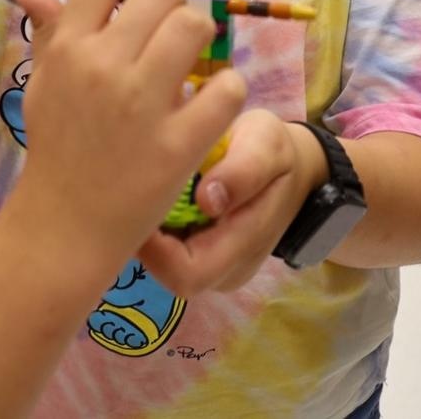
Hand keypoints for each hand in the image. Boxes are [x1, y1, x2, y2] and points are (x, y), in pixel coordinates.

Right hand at [1, 0, 245, 268]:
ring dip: (203, 43)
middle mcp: (101, 65)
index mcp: (68, 46)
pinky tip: (210, 109)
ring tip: (192, 69)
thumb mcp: (46, 83)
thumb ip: (50, 29)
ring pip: (196, 29)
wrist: (63, 226)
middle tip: (172, 41)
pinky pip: (226, 88)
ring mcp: (139, 103)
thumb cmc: (57, 147)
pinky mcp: (177, 143)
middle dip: (176, 10)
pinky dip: (226, 94)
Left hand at [137, 112, 326, 293]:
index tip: (138, 201)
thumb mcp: (267, 145)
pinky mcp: (201, 258)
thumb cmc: (273, 152)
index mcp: (244, 248)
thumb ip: (244, 171)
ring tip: (141, 190)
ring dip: (150, 234)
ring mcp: (214, 270)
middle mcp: (226, 271)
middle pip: (169, 274)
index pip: (187, 273)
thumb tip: (207, 201)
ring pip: (165, 266)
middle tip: (131, 191)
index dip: (156, 249)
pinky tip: (154, 196)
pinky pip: (168, 255)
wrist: (288, 167)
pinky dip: (156, 229)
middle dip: (146, 239)